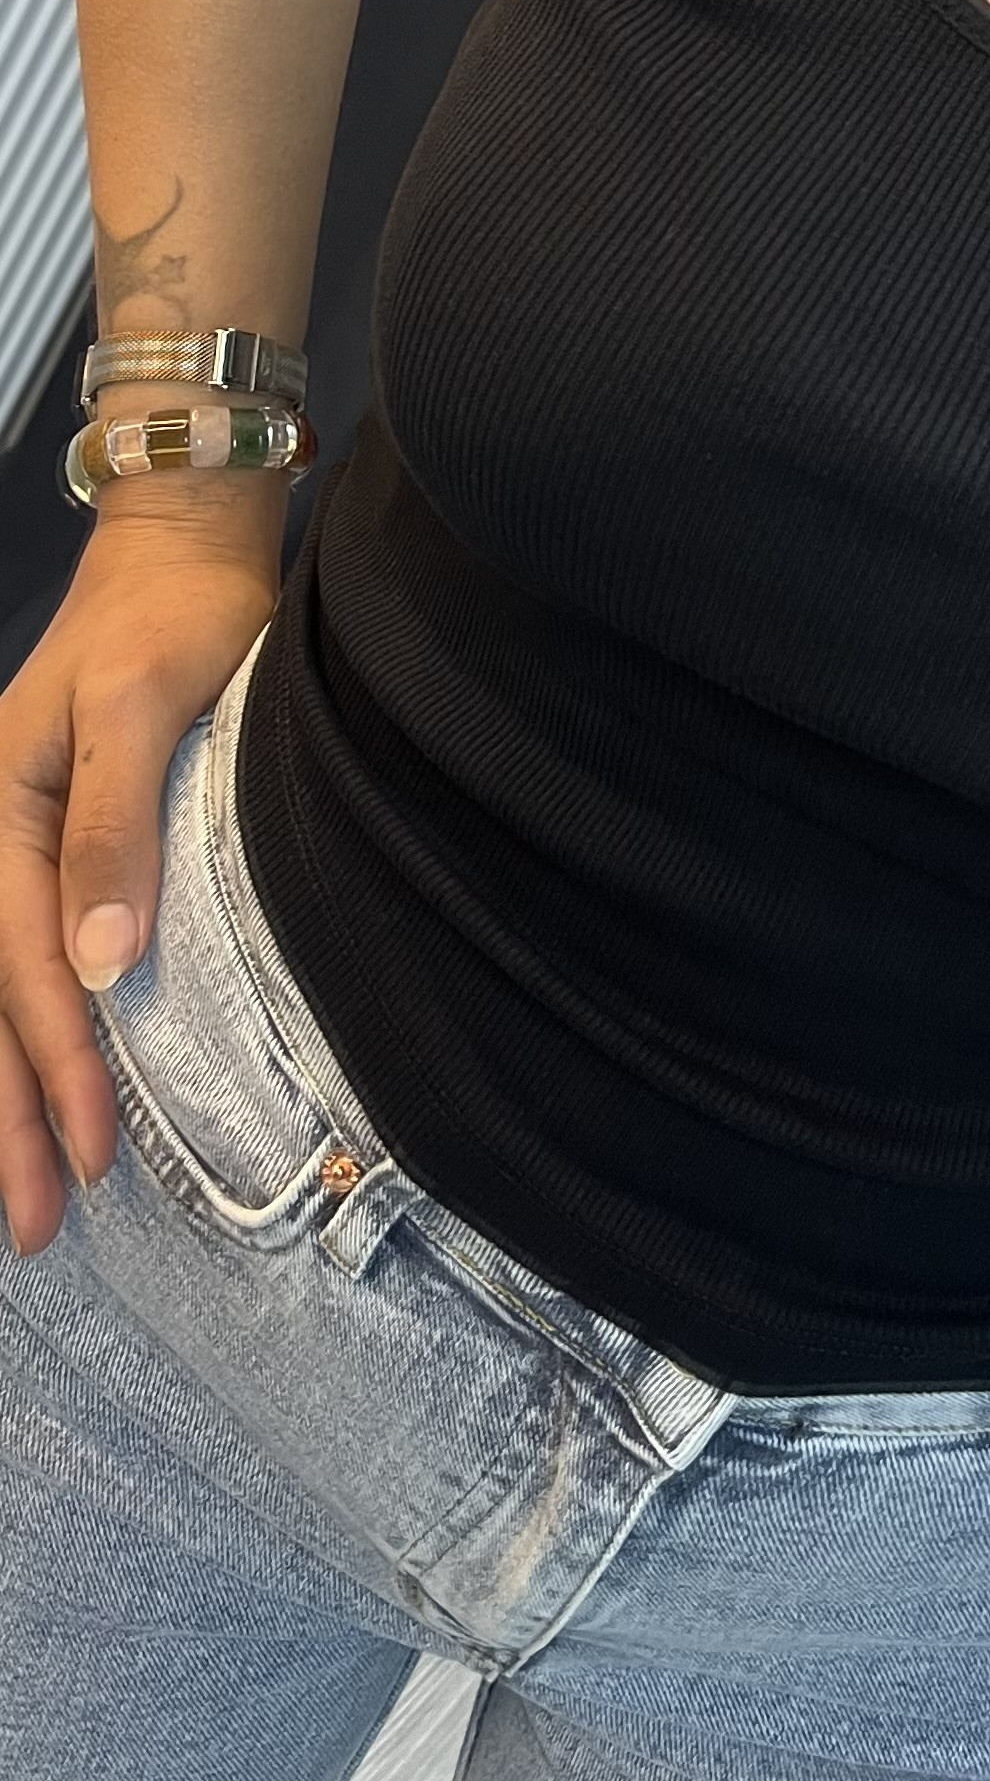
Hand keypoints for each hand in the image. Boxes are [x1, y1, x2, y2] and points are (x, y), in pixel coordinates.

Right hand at [0, 518, 276, 1255]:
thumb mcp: (141, 704)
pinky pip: (14, 964)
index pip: (20, 963)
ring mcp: (12, 848)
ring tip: (27, 1199)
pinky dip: (20, 1039)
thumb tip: (98, 963)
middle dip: (6, 1119)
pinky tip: (34, 1099)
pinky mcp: (48, 852)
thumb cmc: (171, 616)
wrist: (181, 549)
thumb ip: (114, 827)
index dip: (54, 1064)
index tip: (91, 1152)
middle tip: (35, 1231)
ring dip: (5, 1098)